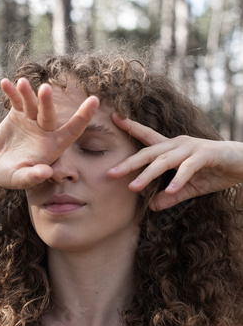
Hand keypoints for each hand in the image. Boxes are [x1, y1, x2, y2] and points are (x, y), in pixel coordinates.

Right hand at [0, 78, 98, 188]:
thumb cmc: (11, 175)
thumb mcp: (20, 179)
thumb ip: (33, 176)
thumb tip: (47, 173)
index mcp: (54, 146)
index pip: (73, 130)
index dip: (84, 117)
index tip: (95, 100)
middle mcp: (46, 130)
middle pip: (49, 114)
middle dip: (47, 102)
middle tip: (45, 89)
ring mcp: (32, 120)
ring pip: (32, 104)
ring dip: (28, 93)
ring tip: (22, 83)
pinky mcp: (18, 113)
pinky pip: (16, 100)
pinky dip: (11, 92)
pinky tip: (5, 83)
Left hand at [107, 115, 242, 210]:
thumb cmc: (215, 171)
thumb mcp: (190, 187)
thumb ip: (171, 195)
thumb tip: (152, 206)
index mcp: (173, 148)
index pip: (147, 137)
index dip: (131, 127)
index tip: (113, 118)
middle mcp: (178, 144)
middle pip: (149, 152)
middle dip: (129, 162)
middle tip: (110, 173)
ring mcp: (191, 148)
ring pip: (164, 161)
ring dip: (148, 175)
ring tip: (133, 187)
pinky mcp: (205, 155)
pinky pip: (188, 168)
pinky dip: (178, 180)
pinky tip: (168, 192)